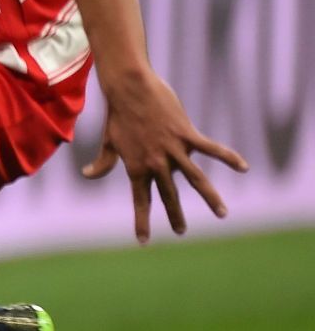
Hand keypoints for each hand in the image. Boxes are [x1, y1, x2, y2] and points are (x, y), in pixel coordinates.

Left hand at [81, 68, 247, 241]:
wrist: (129, 89)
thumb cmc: (118, 115)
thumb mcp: (108, 142)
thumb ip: (103, 162)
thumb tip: (87, 174)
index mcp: (136, 167)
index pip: (141, 201)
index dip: (142, 221)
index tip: (143, 241)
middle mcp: (155, 163)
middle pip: (169, 195)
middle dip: (175, 216)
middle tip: (181, 232)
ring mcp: (172, 149)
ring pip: (195, 179)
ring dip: (210, 197)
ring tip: (222, 214)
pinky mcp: (186, 134)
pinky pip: (211, 149)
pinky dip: (228, 157)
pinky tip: (243, 167)